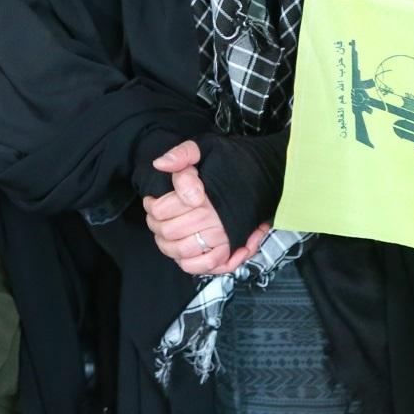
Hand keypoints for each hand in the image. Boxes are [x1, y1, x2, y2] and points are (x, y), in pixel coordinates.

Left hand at [143, 140, 270, 275]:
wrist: (262, 172)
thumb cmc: (230, 162)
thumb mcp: (203, 148)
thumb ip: (181, 154)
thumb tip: (160, 164)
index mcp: (202, 196)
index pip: (160, 210)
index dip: (150, 205)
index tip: (151, 200)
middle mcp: (213, 219)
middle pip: (168, 232)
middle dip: (155, 225)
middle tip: (155, 218)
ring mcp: (223, 235)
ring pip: (182, 251)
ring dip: (167, 245)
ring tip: (165, 234)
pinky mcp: (231, 247)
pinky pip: (207, 265)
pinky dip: (190, 264)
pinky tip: (182, 253)